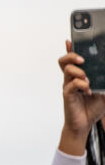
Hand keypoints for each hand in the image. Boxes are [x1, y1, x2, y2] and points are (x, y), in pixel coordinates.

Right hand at [59, 40, 104, 155]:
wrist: (85, 124)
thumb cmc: (93, 107)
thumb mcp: (104, 91)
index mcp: (79, 76)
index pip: (72, 60)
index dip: (70, 49)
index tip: (70, 40)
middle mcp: (71, 79)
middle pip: (63, 61)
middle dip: (71, 55)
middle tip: (82, 59)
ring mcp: (68, 86)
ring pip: (67, 70)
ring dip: (78, 71)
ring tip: (87, 77)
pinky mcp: (68, 95)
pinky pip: (71, 85)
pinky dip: (81, 85)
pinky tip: (89, 90)